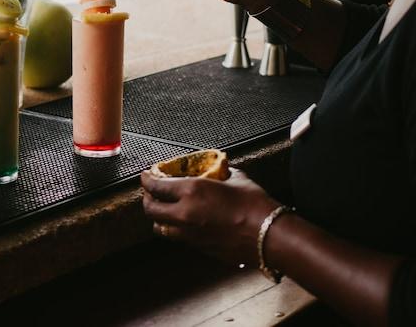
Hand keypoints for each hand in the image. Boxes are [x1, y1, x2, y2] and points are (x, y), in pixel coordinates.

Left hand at [141, 167, 280, 266]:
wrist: (268, 235)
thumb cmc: (255, 205)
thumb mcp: (235, 178)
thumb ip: (219, 172)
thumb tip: (217, 168)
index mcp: (191, 191)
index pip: (155, 185)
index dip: (147, 179)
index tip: (147, 175)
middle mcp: (185, 214)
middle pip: (150, 209)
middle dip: (148, 198)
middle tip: (152, 191)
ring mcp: (190, 234)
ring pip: (161, 227)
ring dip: (159, 217)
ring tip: (165, 209)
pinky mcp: (200, 248)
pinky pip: (179, 238)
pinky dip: (176, 229)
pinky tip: (185, 222)